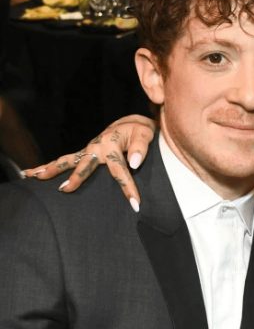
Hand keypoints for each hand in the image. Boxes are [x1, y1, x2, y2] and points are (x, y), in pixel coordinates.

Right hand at [23, 114, 156, 211]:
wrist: (132, 124)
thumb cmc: (139, 131)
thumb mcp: (145, 134)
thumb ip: (141, 148)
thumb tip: (134, 163)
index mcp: (112, 144)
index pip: (120, 170)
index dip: (127, 188)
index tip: (135, 204)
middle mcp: (96, 147)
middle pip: (84, 165)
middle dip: (76, 178)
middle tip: (66, 190)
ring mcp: (89, 150)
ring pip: (68, 160)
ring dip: (52, 169)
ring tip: (36, 177)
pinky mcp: (85, 153)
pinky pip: (67, 160)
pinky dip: (50, 166)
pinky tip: (32, 173)